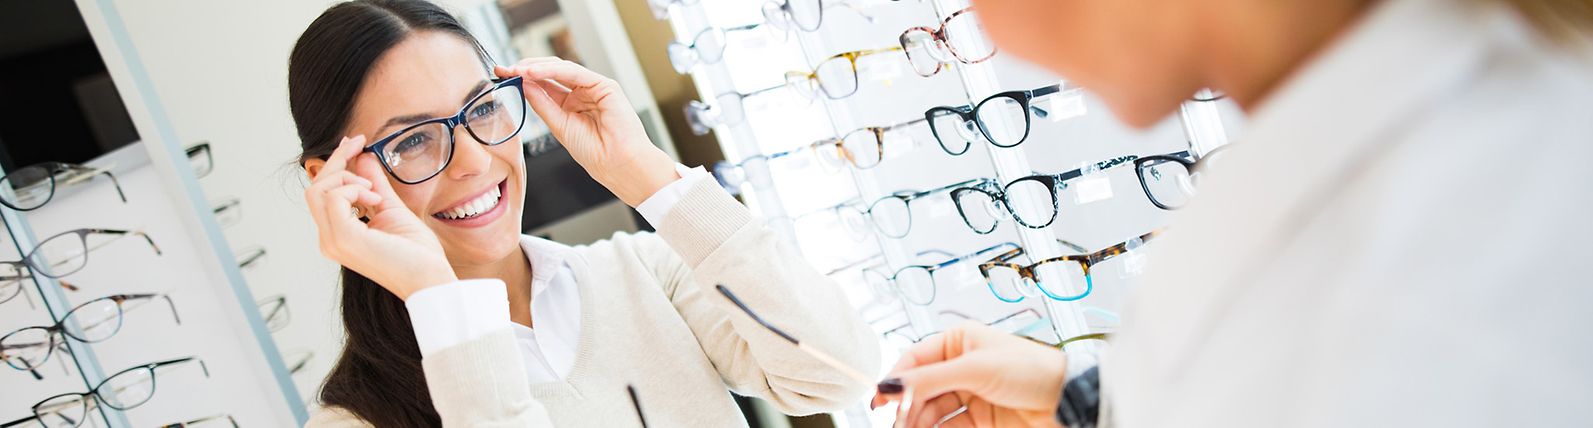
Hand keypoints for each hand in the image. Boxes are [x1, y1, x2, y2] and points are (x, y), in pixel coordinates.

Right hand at [304, 135, 456, 299]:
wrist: (431, 278)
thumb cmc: (417, 253)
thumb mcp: (392, 209)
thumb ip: (375, 185)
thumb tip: (363, 158)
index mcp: (338, 235)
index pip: (322, 194)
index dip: (334, 164)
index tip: (353, 142)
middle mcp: (329, 240)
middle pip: (314, 188)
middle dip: (336, 161)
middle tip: (359, 144)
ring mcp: (333, 241)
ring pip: (318, 190)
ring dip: (347, 178)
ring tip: (375, 191)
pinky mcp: (343, 238)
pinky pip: (334, 198)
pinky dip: (353, 189)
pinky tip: (375, 200)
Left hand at [494, 58, 677, 206]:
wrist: (618, 164)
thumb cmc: (595, 153)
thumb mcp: (559, 126)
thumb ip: (542, 104)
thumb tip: (523, 84)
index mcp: (571, 105)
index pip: (544, 85)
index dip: (523, 79)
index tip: (502, 76)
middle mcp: (582, 93)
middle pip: (551, 72)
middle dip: (526, 68)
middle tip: (504, 69)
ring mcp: (594, 88)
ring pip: (561, 69)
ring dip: (536, 67)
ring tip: (516, 70)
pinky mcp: (605, 86)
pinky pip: (575, 72)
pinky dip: (553, 70)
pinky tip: (534, 73)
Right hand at [873, 322, 1067, 427]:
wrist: (1068, 400)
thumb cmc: (1031, 370)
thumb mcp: (975, 369)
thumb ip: (929, 379)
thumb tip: (890, 385)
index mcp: (958, 341)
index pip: (915, 359)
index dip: (896, 379)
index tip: (880, 400)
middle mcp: (961, 365)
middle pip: (920, 388)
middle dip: (906, 406)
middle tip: (895, 424)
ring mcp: (969, 393)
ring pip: (931, 410)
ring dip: (917, 422)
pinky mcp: (980, 418)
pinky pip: (947, 426)